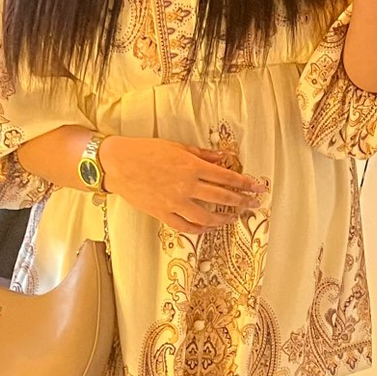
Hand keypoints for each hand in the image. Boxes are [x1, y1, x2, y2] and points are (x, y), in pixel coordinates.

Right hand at [101, 135, 266, 239]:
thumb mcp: (177, 146)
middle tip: (254, 204)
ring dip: (223, 219)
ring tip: (232, 219)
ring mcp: (175, 202)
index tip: (259, 187)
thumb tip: (221, 158)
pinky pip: (185, 226)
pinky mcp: (163, 214)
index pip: (226, 177)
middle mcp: (186, 186)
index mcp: (192, 166)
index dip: (245, 183)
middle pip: (222, 198)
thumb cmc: (146, 151)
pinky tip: (207, 228)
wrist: (118, 163)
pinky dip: (199, 229)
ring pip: (206, 217)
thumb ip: (202, 154)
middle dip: (241, 202)